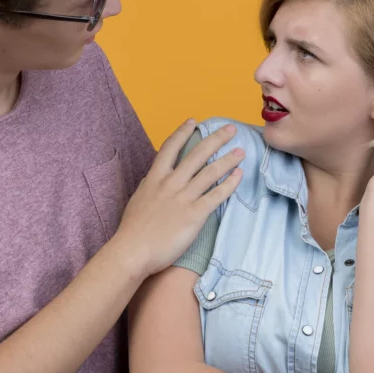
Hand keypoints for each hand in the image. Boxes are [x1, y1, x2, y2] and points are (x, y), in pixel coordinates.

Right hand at [111, 120, 243, 277]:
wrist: (133, 251)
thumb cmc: (132, 230)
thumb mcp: (138, 200)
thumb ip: (149, 187)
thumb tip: (153, 178)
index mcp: (154, 178)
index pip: (170, 147)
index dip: (182, 132)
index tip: (193, 121)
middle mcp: (170, 184)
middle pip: (196, 154)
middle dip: (215, 139)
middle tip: (230, 129)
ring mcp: (183, 198)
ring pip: (209, 172)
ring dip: (227, 160)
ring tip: (240, 151)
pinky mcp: (194, 215)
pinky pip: (216, 196)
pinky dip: (229, 184)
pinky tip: (238, 176)